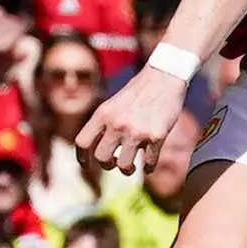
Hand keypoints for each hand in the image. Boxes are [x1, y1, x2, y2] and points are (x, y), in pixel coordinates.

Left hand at [78, 62, 189, 176]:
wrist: (164, 76)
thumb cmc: (138, 90)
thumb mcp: (112, 104)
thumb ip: (104, 123)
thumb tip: (97, 147)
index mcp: (102, 115)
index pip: (82, 142)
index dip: (82, 157)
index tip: (86, 165)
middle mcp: (116, 124)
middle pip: (102, 158)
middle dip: (107, 165)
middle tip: (114, 163)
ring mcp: (137, 132)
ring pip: (124, 166)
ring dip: (127, 170)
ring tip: (131, 168)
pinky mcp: (157, 136)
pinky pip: (149, 163)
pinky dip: (148, 168)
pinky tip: (148, 166)